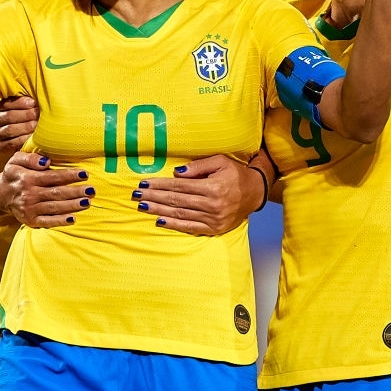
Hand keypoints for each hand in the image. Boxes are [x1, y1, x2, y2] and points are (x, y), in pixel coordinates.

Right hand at [0, 96, 38, 153]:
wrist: (17, 132)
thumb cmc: (21, 114)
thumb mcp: (20, 105)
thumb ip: (24, 101)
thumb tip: (32, 100)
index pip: (6, 103)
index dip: (20, 103)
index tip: (33, 103)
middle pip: (8, 116)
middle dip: (25, 115)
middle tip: (36, 114)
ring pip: (9, 130)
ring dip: (25, 127)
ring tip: (35, 125)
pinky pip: (11, 143)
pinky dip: (23, 139)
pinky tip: (31, 136)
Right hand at [0, 153, 92, 227]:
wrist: (0, 195)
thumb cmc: (15, 174)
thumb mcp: (16, 161)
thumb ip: (30, 158)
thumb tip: (46, 162)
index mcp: (27, 178)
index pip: (52, 177)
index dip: (69, 176)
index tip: (85, 174)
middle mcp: (28, 194)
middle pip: (56, 193)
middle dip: (75, 192)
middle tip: (91, 190)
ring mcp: (29, 209)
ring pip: (55, 207)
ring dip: (73, 205)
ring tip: (87, 202)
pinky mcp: (30, 221)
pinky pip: (48, 221)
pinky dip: (61, 221)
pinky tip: (73, 218)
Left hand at [131, 155, 264, 234]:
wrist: (255, 192)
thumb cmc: (236, 174)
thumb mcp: (220, 162)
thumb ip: (198, 166)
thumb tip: (175, 173)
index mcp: (212, 187)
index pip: (179, 187)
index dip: (160, 185)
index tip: (144, 184)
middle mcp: (212, 205)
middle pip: (176, 201)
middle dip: (154, 197)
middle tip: (136, 195)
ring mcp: (213, 219)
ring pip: (180, 214)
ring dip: (158, 211)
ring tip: (142, 206)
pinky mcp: (214, 228)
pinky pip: (190, 227)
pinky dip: (174, 225)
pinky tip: (159, 221)